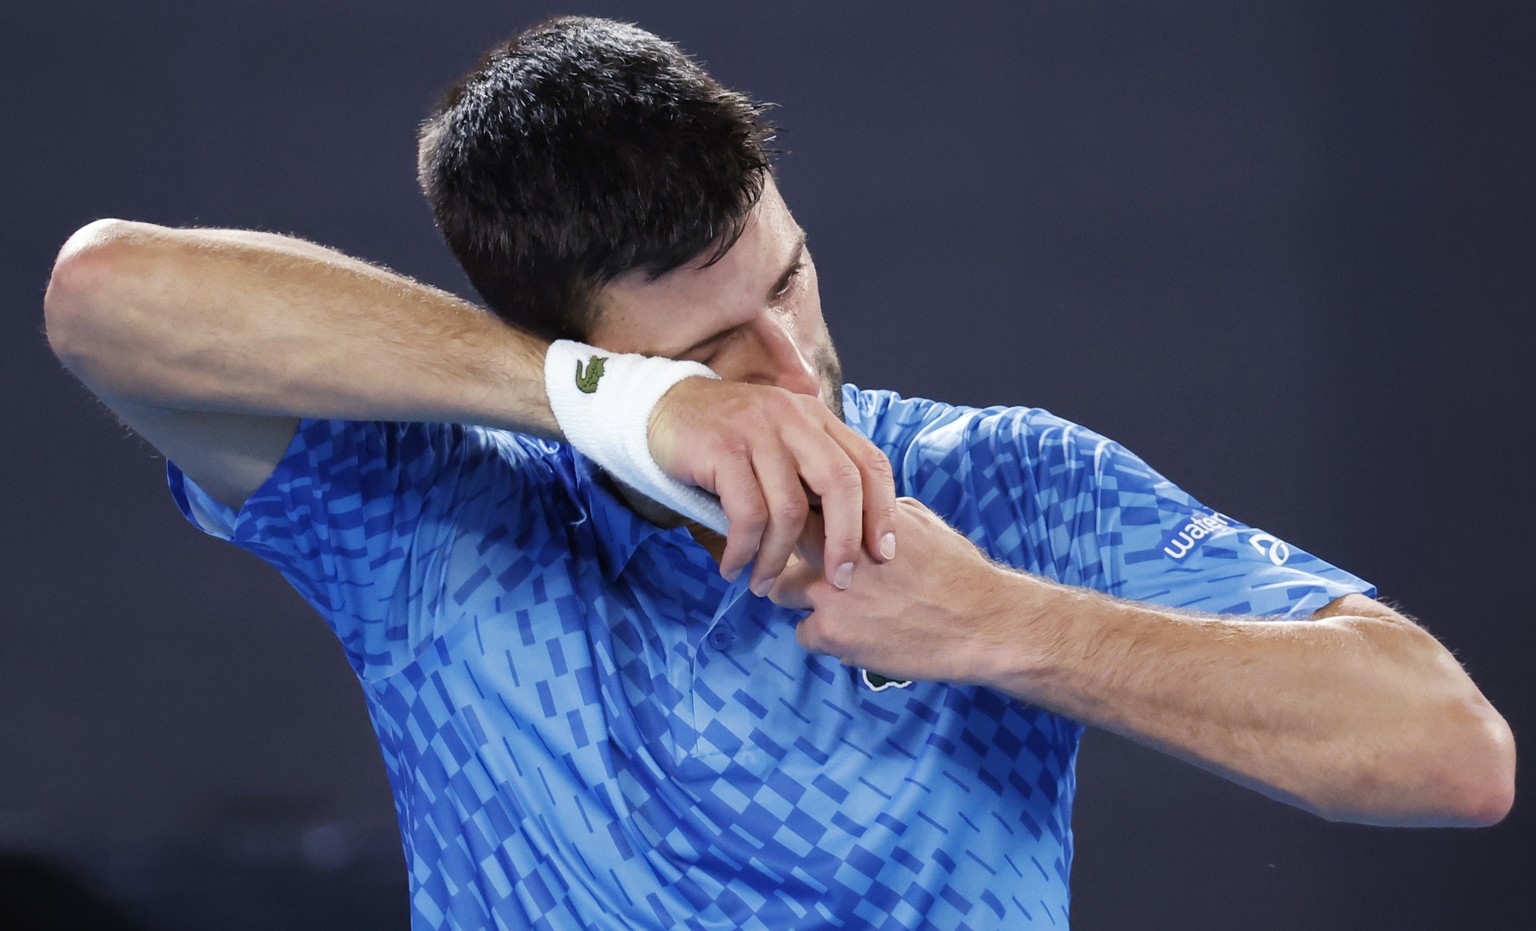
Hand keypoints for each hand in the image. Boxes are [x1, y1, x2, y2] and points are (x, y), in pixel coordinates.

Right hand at [648, 378, 896, 592]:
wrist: (664, 407)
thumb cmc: (729, 439)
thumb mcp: (780, 443)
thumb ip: (812, 473)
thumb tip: (849, 534)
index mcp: (817, 418)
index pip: (869, 462)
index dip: (883, 511)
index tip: (882, 554)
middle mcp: (793, 418)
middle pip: (840, 483)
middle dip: (845, 540)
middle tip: (839, 580)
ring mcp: (757, 430)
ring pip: (789, 507)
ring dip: (778, 558)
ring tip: (763, 584)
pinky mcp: (722, 448)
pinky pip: (746, 513)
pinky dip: (744, 550)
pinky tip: (733, 567)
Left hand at [767, 497, 1022, 684]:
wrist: (981, 622)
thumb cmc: (956, 571)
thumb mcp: (918, 520)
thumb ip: (874, 514)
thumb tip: (851, 510)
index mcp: (856, 513)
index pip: (798, 501)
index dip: (795, 515)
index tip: (801, 526)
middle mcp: (835, 546)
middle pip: (777, 542)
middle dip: (785, 554)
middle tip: (811, 569)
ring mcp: (828, 591)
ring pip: (780, 590)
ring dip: (802, 598)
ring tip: (839, 607)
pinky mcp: (831, 632)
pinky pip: (803, 634)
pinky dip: (823, 637)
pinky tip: (856, 635)